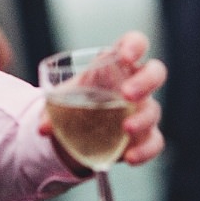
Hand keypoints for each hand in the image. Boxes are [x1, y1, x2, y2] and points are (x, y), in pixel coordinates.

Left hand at [39, 31, 166, 167]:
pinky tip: (130, 157)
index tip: (125, 56)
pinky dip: (145, 150)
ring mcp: (143, 109)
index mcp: (116, 63)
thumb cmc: (76, 100)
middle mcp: (135, 83)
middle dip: (145, 82)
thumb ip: (52, 107)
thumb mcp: (61, 98)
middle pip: (155, 72)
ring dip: (142, 119)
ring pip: (154, 109)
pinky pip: (154, 142)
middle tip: (127, 94)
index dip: (136, 45)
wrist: (79, 129)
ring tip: (125, 129)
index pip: (135, 43)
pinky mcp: (145, 135)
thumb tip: (44, 127)